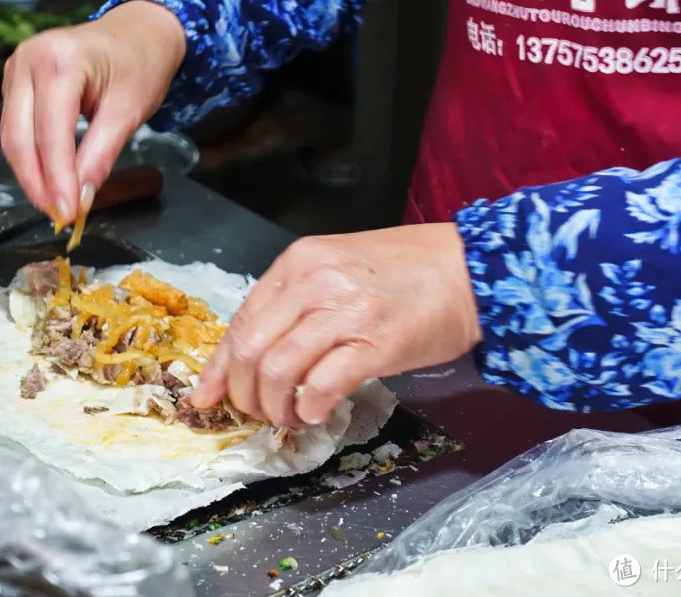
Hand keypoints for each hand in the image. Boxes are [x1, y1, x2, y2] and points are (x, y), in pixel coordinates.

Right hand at [0, 0, 185, 223]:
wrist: (139, 31)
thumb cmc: (140, 62)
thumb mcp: (129, 111)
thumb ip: (101, 155)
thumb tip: (80, 197)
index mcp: (60, 61)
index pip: (51, 134)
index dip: (57, 179)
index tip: (67, 212)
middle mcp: (28, 59)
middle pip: (20, 137)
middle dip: (38, 183)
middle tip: (58, 215)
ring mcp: (16, 68)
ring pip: (12, 136)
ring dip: (31, 175)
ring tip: (54, 203)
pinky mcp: (15, 80)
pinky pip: (15, 127)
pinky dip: (30, 157)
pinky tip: (48, 180)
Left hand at [191, 224, 481, 426]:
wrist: (469, 269)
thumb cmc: (405, 273)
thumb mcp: (338, 268)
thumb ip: (296, 303)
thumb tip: (256, 354)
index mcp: (299, 263)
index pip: (241, 321)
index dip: (220, 367)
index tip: (210, 396)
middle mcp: (315, 282)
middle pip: (251, 349)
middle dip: (244, 393)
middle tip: (258, 413)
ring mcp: (345, 310)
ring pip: (279, 370)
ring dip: (276, 407)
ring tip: (290, 417)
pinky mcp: (376, 342)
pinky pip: (323, 384)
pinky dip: (310, 408)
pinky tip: (317, 414)